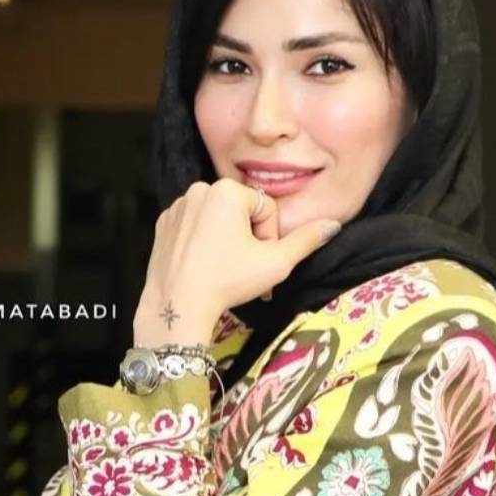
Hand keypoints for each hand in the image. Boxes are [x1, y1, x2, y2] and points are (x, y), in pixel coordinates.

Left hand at [133, 179, 341, 346]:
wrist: (178, 306)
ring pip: (217, 219)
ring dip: (227, 241)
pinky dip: (202, 243)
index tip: (259, 263)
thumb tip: (333, 224)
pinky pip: (194, 227)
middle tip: (244, 270)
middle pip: (241, 212)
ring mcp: (177, 207)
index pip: (266, 209)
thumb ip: (306, 241)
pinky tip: (203, 267)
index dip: (269, 239)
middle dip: (248, 240)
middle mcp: (199, 189)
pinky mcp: (162, 224)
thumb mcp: (276, 263)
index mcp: (227, 189)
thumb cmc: (229, 281)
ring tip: (223, 270)